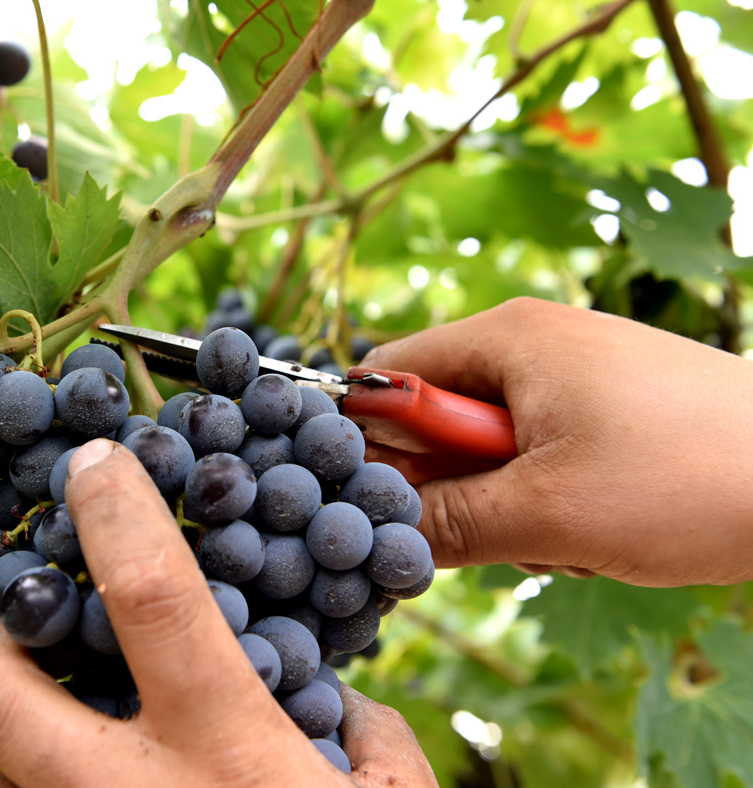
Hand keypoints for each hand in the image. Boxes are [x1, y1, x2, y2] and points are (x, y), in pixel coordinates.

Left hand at [0, 439, 438, 787]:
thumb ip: (371, 746)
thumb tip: (342, 709)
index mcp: (226, 757)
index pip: (154, 601)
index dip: (116, 517)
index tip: (89, 463)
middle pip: (2, 698)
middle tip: (7, 614)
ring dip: (10, 738)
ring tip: (52, 716)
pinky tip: (81, 785)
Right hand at [362, 297, 752, 586]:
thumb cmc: (692, 477)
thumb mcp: (549, 514)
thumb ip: (447, 523)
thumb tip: (379, 535)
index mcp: (509, 337)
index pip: (388, 375)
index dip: (374, 443)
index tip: (395, 504)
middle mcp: (536, 344)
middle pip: (438, 418)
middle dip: (457, 486)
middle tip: (502, 530)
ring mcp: (579, 376)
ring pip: (492, 450)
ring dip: (509, 506)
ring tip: (569, 535)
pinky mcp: (612, 410)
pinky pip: (543, 457)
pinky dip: (553, 502)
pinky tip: (601, 532)